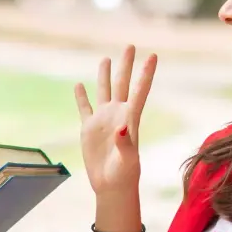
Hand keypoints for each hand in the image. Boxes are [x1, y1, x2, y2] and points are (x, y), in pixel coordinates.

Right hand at [73, 45, 156, 196]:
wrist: (111, 186)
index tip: (153, 56)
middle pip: (122, 84)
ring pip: (104, 91)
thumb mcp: (128, 161)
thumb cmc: (124, 175)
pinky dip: (81, 97)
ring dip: (105, 75)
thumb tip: (120, 129)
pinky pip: (84, 108)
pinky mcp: (89, 129)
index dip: (146, 73)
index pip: (140, 91)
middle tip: (130, 45)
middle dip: (126, 65)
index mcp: (130, 119)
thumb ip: (125, 144)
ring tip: (106, 58)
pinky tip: (79, 85)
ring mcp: (103, 120)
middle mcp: (118, 115)